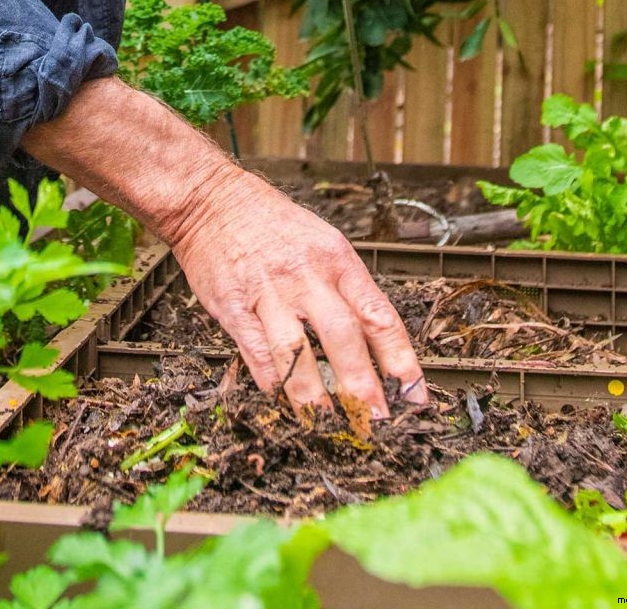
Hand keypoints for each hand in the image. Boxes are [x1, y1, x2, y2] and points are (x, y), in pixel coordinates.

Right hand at [166, 166, 426, 420]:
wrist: (210, 199)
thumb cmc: (271, 222)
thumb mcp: (322, 241)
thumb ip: (345, 288)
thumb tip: (376, 344)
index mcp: (336, 258)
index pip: (377, 314)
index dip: (401, 360)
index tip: (415, 395)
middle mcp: (305, 274)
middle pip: (342, 336)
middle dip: (362, 386)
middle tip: (377, 422)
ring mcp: (267, 291)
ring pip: (296, 353)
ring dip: (314, 397)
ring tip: (329, 427)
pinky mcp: (233, 306)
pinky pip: (257, 354)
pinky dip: (273, 385)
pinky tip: (284, 404)